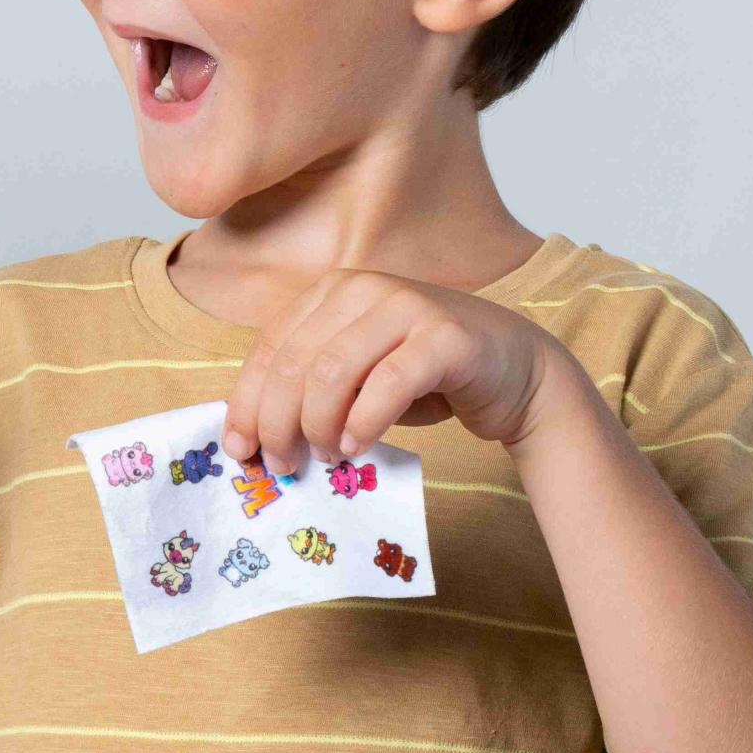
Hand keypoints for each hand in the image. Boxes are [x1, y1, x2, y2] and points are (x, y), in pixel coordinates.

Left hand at [222, 269, 578, 475]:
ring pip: (332, 371)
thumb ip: (310, 390)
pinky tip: (357, 446)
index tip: (239, 450)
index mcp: (330, 292)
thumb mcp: (355, 377)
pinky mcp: (444, 335)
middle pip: (294, 362)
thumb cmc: (424, 377)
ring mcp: (405, 305)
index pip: (270, 348)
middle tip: (282, 465)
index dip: (248, 402)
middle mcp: (363, 287)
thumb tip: (252, 437)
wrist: (514, 370)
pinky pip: (387, 383)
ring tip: (326, 458)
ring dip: (318, 426)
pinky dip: (363, 422)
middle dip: (278, 422)